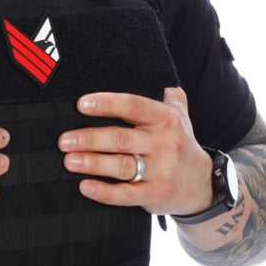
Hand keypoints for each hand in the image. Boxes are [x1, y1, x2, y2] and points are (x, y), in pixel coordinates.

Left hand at [58, 87, 212, 214]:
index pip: (134, 106)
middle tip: (64, 140)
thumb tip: (139, 70)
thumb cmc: (178, 143)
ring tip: (69, 160)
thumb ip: (163, 93)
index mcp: (166, 118)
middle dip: (89, 139)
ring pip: (121, 166)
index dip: (107, 104)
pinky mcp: (155, 194)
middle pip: (121, 139)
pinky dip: (104, 192)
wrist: (201, 184)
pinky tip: (85, 186)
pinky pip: (126, 194)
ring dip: (92, 163)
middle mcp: (165, 143)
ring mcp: (161, 171)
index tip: (81, 104)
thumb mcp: (179, 114)